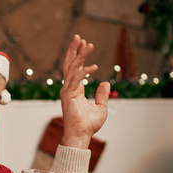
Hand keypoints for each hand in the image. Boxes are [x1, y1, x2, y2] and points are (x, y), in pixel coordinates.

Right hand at [59, 34, 110, 148]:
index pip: (75, 68)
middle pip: (70, 64)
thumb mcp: (101, 107)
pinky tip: (93, 66)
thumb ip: (102, 95)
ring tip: (87, 44)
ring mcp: (67, 91)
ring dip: (79, 55)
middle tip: (78, 36)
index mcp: (75, 89)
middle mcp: (69, 87)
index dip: (79, 55)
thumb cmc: (88, 124)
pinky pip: (76, 79)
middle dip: (74, 50)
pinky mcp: (68, 95)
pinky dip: (84, 72)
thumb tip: (105, 83)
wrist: (81, 135)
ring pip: (72, 68)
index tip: (84, 44)